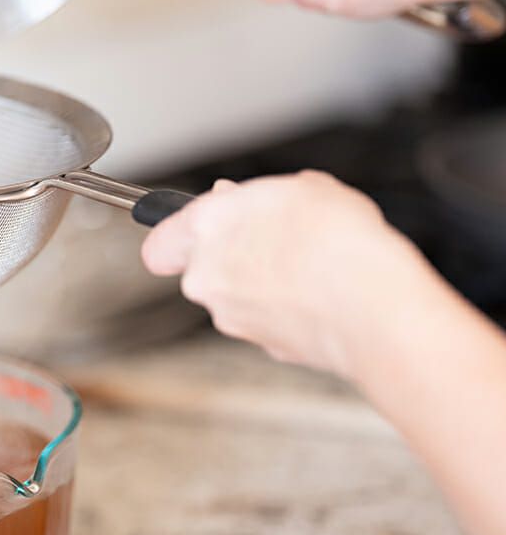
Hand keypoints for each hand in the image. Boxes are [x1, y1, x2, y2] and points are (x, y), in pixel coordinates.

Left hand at [141, 170, 435, 376]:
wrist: (376, 310)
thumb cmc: (342, 245)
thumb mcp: (302, 189)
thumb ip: (254, 197)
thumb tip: (233, 201)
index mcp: (207, 229)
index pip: (159, 243)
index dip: (176, 237)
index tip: (193, 232)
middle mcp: (207, 277)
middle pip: (203, 268)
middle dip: (232, 255)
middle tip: (276, 240)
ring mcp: (230, 316)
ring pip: (236, 295)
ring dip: (261, 283)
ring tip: (310, 266)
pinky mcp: (260, 345)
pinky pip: (266, 319)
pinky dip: (286, 309)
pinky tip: (320, 295)